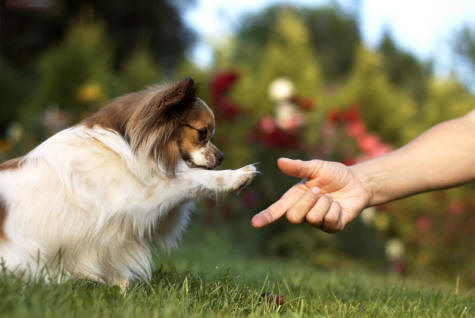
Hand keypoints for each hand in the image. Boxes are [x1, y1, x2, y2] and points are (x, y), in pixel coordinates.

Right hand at [251, 158, 370, 232]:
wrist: (357, 182)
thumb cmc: (334, 174)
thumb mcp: (317, 167)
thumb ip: (299, 167)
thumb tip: (280, 161)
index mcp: (295, 197)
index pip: (278, 209)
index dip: (266, 216)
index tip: (255, 222)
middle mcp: (304, 211)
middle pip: (293, 216)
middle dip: (307, 201)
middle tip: (319, 190)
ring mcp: (317, 221)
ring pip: (312, 218)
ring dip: (323, 203)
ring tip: (330, 196)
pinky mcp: (332, 227)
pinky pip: (329, 222)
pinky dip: (335, 209)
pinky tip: (338, 205)